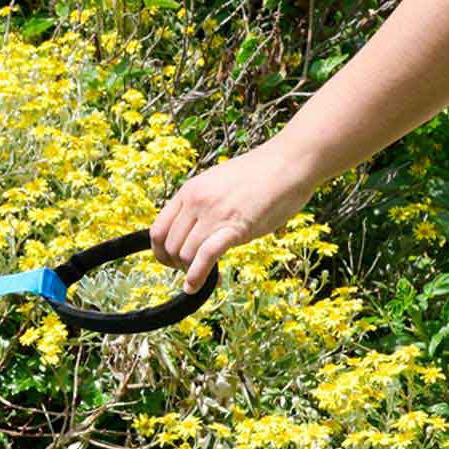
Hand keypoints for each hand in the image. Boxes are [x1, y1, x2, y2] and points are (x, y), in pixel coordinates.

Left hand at [150, 137, 317, 289]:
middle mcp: (196, 201)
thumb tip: (194, 232)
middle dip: (177, 264)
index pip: (157, 230)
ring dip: (189, 271)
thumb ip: (202, 206)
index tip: (172, 262)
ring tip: (204, 276)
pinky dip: (196, 277)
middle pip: (170, 246)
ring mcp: (214, 213)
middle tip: (192, 270)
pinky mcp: (234, 226)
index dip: (160, 253)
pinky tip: (195, 287)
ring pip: (184, 254)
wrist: (291, 161)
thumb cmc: (261, 175)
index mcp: (189, 190)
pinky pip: (205, 257)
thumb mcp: (219, 184)